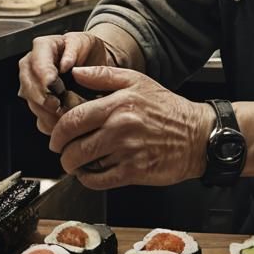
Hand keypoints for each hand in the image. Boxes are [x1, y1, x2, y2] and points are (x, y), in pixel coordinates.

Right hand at [17, 32, 113, 135]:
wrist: (91, 62)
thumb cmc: (86, 50)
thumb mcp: (84, 42)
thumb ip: (74, 49)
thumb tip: (65, 64)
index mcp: (41, 47)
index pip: (37, 64)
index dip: (45, 78)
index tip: (56, 88)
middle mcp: (31, 65)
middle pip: (29, 86)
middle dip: (45, 99)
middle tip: (61, 106)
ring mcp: (31, 85)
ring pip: (32, 104)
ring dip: (49, 114)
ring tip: (67, 115)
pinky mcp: (37, 103)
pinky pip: (38, 118)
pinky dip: (51, 123)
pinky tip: (64, 122)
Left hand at [48, 66, 214, 189]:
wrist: (196, 135)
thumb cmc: (167, 108)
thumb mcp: (137, 81)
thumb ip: (102, 75)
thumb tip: (76, 72)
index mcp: (118, 103)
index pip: (73, 118)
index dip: (58, 130)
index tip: (56, 135)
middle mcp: (120, 127)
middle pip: (73, 145)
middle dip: (61, 151)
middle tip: (62, 151)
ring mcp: (127, 151)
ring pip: (84, 165)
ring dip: (75, 166)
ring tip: (78, 161)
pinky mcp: (134, 172)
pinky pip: (99, 181)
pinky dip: (89, 179)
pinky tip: (92, 172)